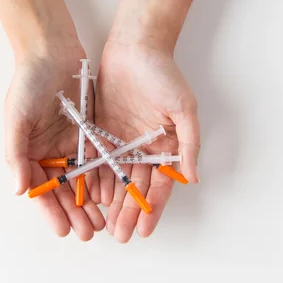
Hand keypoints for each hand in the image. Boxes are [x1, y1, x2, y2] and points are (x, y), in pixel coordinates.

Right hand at [6, 44, 104, 239]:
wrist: (52, 50)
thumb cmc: (28, 83)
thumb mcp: (16, 117)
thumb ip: (16, 154)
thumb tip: (19, 190)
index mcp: (29, 152)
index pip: (41, 189)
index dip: (51, 212)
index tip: (62, 231)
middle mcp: (50, 152)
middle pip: (63, 190)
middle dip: (74, 213)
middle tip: (89, 232)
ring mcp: (70, 144)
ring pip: (82, 180)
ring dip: (90, 202)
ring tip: (102, 222)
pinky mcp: (90, 134)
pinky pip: (98, 160)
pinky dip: (103, 178)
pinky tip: (112, 195)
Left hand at [95, 41, 200, 242]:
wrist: (135, 47)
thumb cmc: (163, 75)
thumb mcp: (183, 109)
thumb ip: (188, 144)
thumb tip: (193, 178)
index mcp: (165, 147)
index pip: (159, 185)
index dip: (152, 209)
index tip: (144, 230)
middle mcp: (143, 148)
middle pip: (135, 187)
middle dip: (128, 212)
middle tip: (120, 235)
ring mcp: (121, 141)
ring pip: (115, 178)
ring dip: (110, 201)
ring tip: (103, 223)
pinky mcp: (101, 131)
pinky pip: (96, 160)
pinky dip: (93, 178)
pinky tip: (89, 197)